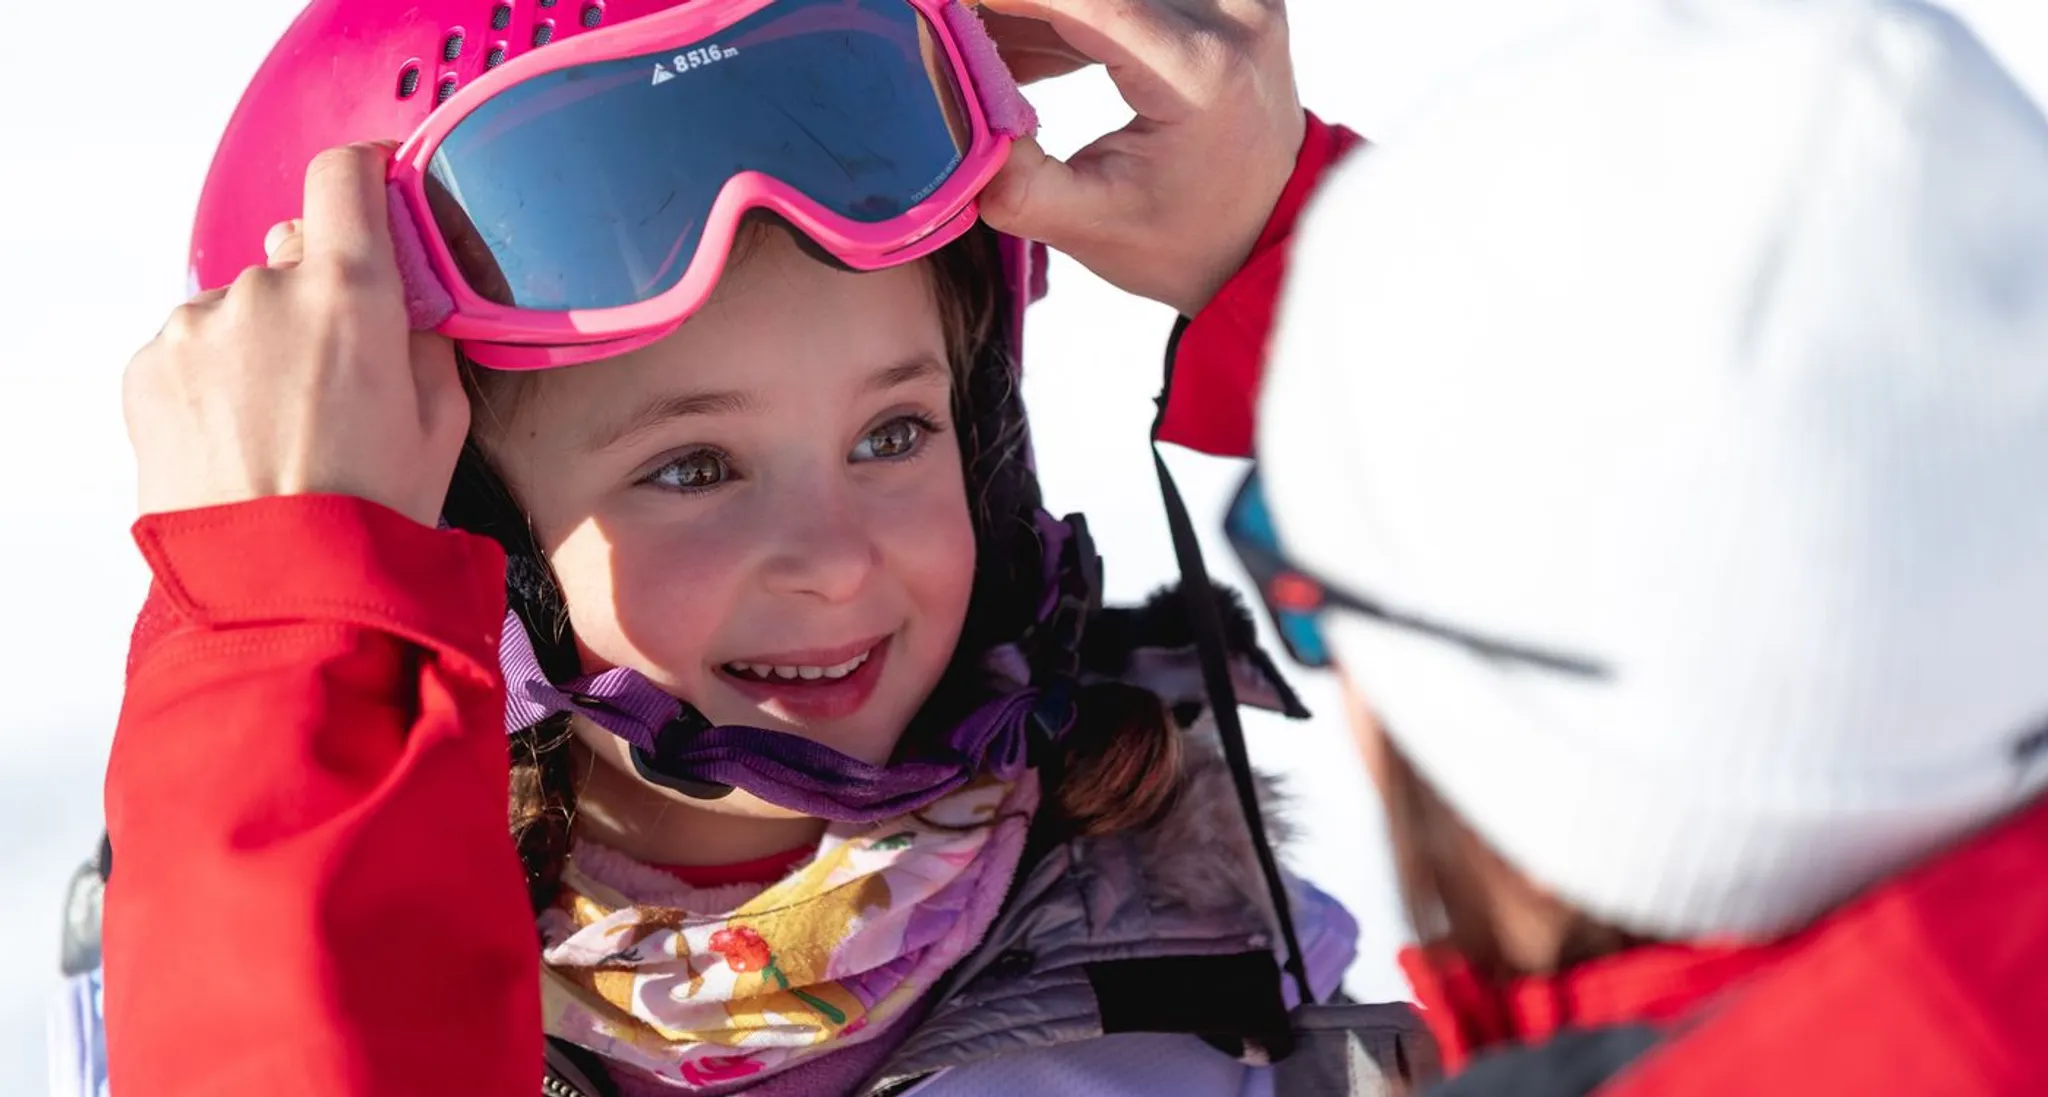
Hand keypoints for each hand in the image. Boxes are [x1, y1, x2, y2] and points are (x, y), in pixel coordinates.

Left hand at [123, 143, 466, 526]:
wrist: (283, 588)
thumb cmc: (370, 512)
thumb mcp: (440, 422)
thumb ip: (425, 337)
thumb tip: (412, 300)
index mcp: (349, 294)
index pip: (343, 177)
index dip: (362, 177)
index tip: (372, 194)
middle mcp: (263, 291)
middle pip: (294, 259)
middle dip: (318, 301)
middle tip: (338, 381)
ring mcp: (196, 327)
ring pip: (241, 310)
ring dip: (262, 347)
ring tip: (284, 429)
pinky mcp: (149, 366)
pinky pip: (193, 349)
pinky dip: (216, 380)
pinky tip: (242, 440)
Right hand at [976, 0, 1304, 315]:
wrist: (1272, 234)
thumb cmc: (1185, 240)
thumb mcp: (1086, 225)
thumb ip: (1010, 177)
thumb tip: (946, 112)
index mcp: (1202, 72)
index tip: (932, 1)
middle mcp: (1231, 13)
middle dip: (1011, 1)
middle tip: (945, 27)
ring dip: (1036, 6)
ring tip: (981, 46)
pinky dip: (1065, 7)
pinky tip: (1025, 48)